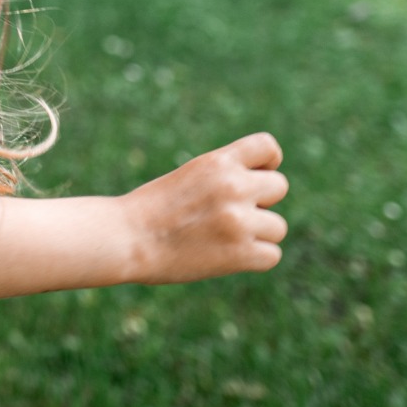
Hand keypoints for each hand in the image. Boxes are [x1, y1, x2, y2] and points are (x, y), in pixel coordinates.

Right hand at [121, 132, 287, 284]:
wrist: (127, 238)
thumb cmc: (152, 209)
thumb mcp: (191, 176)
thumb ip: (225, 177)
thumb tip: (263, 192)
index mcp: (218, 162)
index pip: (268, 147)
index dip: (267, 164)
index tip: (252, 178)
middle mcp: (233, 186)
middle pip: (279, 187)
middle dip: (261, 202)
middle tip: (229, 215)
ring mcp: (238, 220)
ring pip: (277, 227)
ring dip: (258, 235)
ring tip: (223, 239)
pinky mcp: (240, 253)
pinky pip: (271, 255)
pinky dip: (254, 259)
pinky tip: (227, 257)